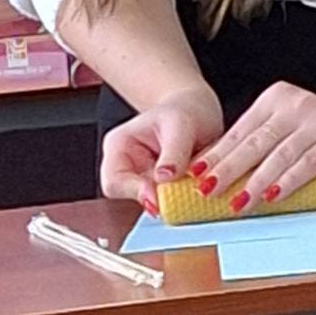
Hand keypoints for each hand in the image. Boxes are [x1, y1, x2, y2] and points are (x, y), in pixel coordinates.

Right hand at [100, 85, 224, 214]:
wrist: (200, 111)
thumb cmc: (186, 111)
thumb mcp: (181, 123)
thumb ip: (173, 151)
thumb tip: (163, 178)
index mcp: (119, 147)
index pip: (114, 182)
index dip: (136, 193)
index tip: (160, 197)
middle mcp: (128, 167)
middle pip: (135, 197)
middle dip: (163, 197)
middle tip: (187, 189)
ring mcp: (147, 181)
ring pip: (157, 203)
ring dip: (178, 197)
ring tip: (197, 177)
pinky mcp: (166, 190)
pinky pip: (174, 202)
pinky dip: (188, 197)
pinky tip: (200, 183)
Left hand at [188, 82, 315, 213]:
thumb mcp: (283, 124)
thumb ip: (254, 142)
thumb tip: (211, 171)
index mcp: (276, 98)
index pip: (240, 130)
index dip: (217, 154)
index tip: (196, 175)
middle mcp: (296, 105)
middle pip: (256, 142)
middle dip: (228, 169)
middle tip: (207, 190)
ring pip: (280, 155)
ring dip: (256, 181)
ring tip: (237, 202)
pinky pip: (309, 163)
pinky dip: (289, 181)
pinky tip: (273, 196)